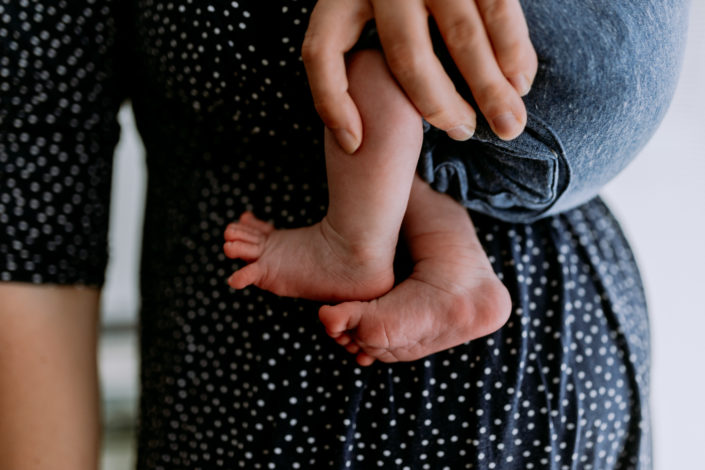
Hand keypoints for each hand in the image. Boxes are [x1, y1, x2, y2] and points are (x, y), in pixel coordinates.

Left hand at [302, 0, 537, 152]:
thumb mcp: (353, 10)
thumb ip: (350, 55)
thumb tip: (354, 137)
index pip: (321, 51)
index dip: (331, 104)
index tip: (354, 145)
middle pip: (408, 56)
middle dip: (440, 105)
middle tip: (465, 134)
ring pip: (461, 36)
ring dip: (489, 86)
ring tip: (509, 125)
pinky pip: (498, 9)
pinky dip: (513, 50)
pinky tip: (521, 81)